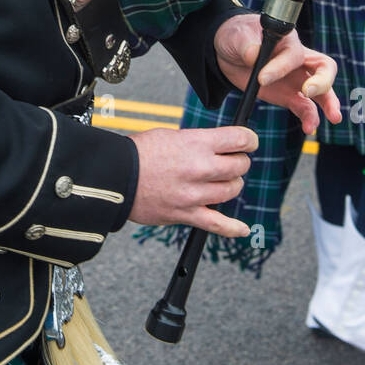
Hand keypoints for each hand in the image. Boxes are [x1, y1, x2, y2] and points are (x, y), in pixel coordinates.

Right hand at [129, 126, 256, 236]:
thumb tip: (217, 148)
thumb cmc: (139, 153)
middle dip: (239, 162)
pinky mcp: (186, 214)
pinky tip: (242, 229)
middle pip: (239, 166)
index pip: (239, 139)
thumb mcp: (172, 135)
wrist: (115, 176)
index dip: (249, 140)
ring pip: (232, 191)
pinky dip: (233, 228)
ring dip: (231, 185)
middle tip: (231, 161)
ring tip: (221, 182)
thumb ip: (198, 143)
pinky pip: (217, 224)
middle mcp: (199, 168)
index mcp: (196, 143)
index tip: (249, 142)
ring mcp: (194, 193)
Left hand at [213, 14, 340, 135]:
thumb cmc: (239, 36)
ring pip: (321, 91)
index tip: (262, 78)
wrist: (230, 52)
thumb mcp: (238, 36)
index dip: (280, 67)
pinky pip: (304, 107)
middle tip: (308, 92)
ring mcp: (296, 79)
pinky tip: (308, 128)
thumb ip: (247, 45)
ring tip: (333, 117)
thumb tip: (253, 55)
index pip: (293, 55)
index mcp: (288, 41)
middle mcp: (298, 60)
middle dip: (322, 81)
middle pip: (324, 68)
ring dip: (328, 104)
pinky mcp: (289, 95)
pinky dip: (308, 117)